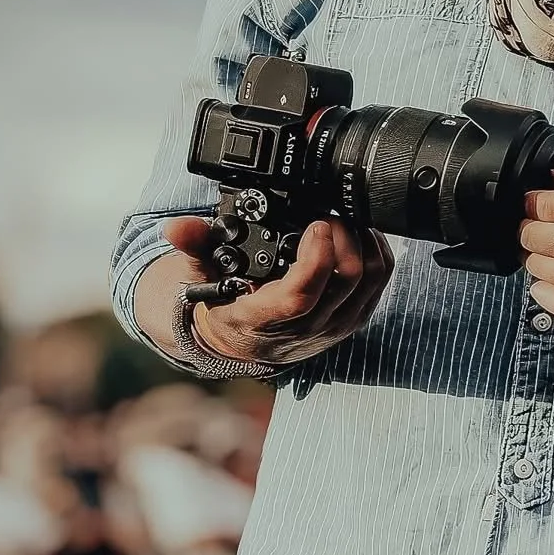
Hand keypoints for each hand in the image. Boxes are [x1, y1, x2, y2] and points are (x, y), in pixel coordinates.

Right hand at [161, 215, 394, 364]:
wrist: (239, 341)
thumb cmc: (224, 303)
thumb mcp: (201, 276)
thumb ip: (194, 246)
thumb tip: (176, 227)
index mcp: (263, 320)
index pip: (301, 295)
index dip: (316, 258)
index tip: (316, 224)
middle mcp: (302, 329)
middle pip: (345, 283)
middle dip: (344, 239)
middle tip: (330, 214)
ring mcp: (331, 328)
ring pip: (368, 283)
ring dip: (363, 244)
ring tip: (346, 220)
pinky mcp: (350, 321)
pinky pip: (377, 287)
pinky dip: (375, 256)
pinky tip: (359, 236)